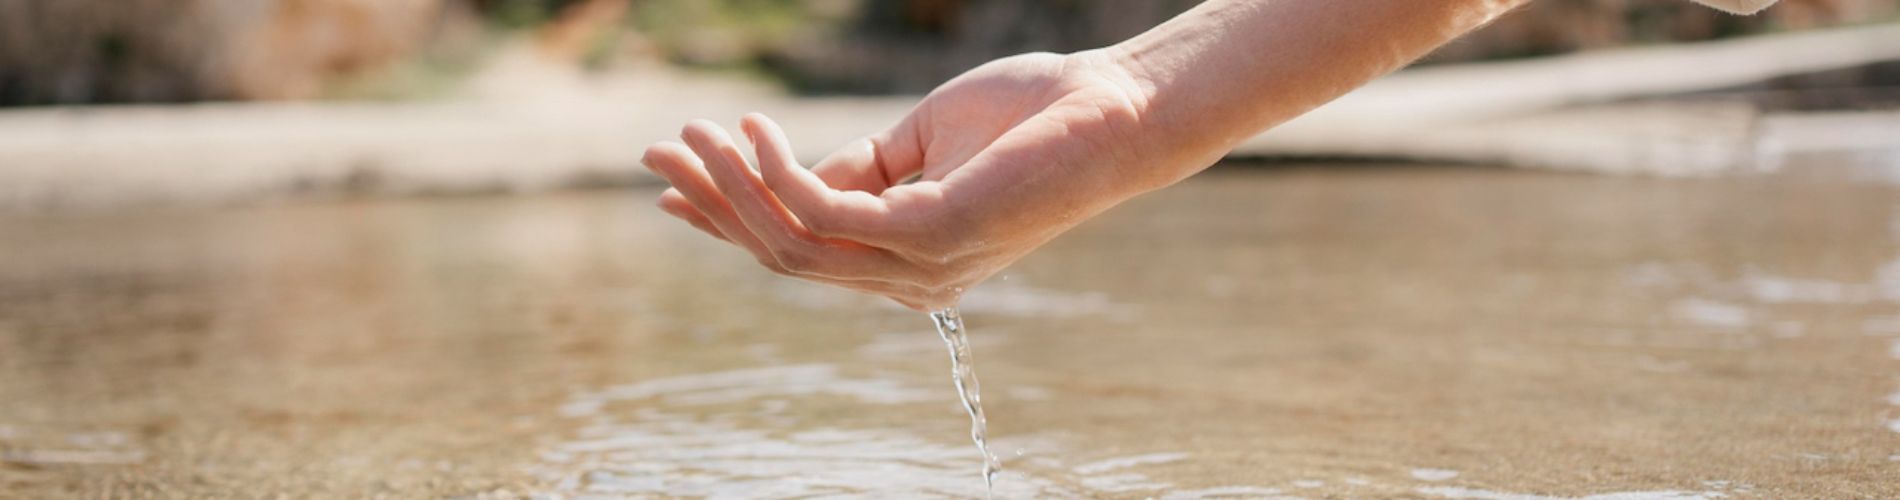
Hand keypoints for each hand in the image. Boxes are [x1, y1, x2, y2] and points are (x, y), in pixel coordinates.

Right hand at [642, 50, 1161, 310]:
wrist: (1114, 108)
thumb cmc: (1030, 117)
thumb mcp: (919, 143)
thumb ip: (857, 169)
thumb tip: (785, 172)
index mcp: (906, 260)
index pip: (799, 250)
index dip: (728, 218)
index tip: (670, 186)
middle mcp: (908, 278)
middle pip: (780, 253)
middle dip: (712, 203)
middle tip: (655, 152)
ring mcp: (920, 266)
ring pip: (791, 241)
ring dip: (730, 185)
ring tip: (693, 132)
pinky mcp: (932, 237)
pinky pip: (826, 213)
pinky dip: (778, 172)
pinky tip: (755, 131)